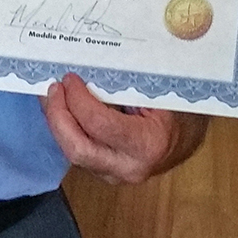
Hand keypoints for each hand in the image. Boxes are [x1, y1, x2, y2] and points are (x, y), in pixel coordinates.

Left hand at [41, 72, 208, 184]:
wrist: (187, 138)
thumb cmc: (175, 107)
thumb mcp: (157, 90)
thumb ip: (125, 82)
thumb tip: (88, 62)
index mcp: (147, 144)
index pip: (100, 125)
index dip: (79, 100)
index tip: (70, 77)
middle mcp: (129, 166)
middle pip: (78, 149)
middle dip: (58, 116)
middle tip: (53, 87)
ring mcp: (115, 174)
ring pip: (73, 152)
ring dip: (57, 121)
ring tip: (51, 93)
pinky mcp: (104, 171)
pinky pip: (78, 150)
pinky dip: (65, 128)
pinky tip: (60, 107)